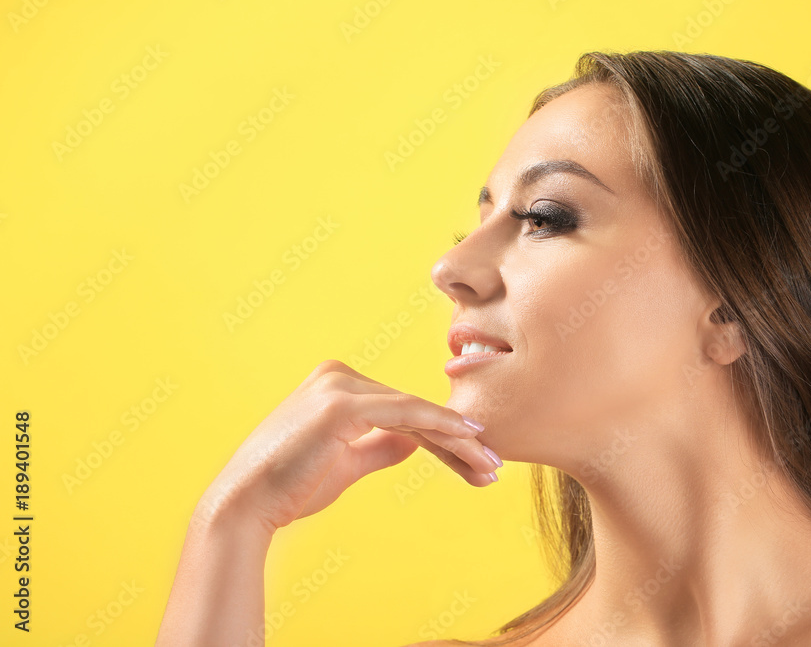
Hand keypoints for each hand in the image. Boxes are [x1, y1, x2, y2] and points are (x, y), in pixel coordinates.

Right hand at [194, 359, 500, 533]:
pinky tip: (470, 440)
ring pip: (416, 413)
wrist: (247, 505)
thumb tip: (413, 442)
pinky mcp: (343, 404)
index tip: (478, 462)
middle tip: (494, 467)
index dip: (444, 438)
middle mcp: (338, 375)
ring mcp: (340, 386)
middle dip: (458, 442)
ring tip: (490, 466)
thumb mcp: (346, 463)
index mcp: (337, 384)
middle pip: (414, 410)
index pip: (403, 411)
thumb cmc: (291, 488)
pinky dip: (441, 427)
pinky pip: (406, 414)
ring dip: (458, 441)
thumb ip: (380, 446)